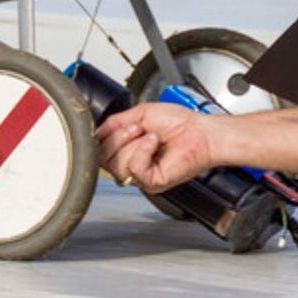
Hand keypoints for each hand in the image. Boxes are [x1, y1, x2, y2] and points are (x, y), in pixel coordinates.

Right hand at [96, 102, 215, 192]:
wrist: (200, 131)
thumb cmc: (179, 123)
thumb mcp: (139, 114)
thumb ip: (114, 123)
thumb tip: (97, 132)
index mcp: (128, 150)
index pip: (100, 151)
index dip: (106, 136)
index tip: (120, 124)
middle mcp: (133, 166)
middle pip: (104, 160)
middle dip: (118, 138)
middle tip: (138, 127)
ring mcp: (142, 176)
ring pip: (117, 165)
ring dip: (132, 143)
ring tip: (150, 135)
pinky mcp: (153, 182)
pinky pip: (134, 169)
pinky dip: (143, 151)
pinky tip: (154, 143)